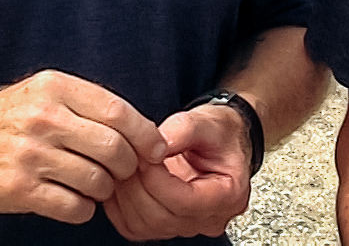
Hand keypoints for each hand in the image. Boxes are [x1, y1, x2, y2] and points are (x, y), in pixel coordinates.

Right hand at [0, 70, 167, 225]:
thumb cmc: (9, 117)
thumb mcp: (45, 91)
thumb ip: (88, 105)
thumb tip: (141, 130)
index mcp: (55, 88)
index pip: (118, 112)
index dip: (145, 135)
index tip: (155, 150)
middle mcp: (43, 119)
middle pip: (113, 148)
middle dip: (128, 165)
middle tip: (122, 170)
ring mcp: (31, 155)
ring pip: (97, 180)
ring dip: (105, 189)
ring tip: (94, 184)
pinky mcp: (20, 190)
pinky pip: (75, 207)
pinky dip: (84, 208)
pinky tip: (74, 199)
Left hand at [103, 104, 251, 240]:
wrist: (219, 140)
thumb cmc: (220, 133)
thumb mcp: (207, 121)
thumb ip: (183, 129)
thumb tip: (154, 143)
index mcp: (228, 195)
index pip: (184, 201)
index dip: (156, 179)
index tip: (144, 153)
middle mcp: (209, 218)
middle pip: (161, 217)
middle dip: (137, 185)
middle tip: (129, 154)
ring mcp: (186, 225)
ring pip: (143, 226)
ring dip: (125, 194)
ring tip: (125, 162)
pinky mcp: (165, 225)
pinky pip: (132, 226)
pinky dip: (119, 204)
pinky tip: (122, 177)